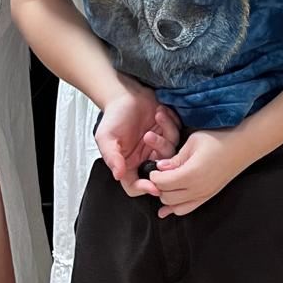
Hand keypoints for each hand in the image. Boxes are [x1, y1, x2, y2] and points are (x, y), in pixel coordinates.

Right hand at [95, 76, 180, 198]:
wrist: (126, 94)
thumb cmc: (114, 116)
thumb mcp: (106, 137)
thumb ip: (112, 157)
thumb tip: (118, 175)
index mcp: (128, 163)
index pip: (136, 184)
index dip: (145, 188)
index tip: (154, 186)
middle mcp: (144, 157)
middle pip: (159, 169)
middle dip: (158, 152)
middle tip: (149, 135)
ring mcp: (158, 146)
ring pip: (170, 151)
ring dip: (163, 134)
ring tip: (154, 117)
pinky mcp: (167, 133)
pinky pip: (176, 134)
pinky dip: (169, 123)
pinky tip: (160, 112)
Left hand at [150, 129, 249, 217]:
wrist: (244, 144)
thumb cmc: (219, 138)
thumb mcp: (193, 142)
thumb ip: (175, 158)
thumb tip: (160, 167)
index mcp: (191, 173)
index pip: (162, 183)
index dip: (153, 175)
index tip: (154, 167)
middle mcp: (197, 188)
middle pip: (166, 196)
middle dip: (159, 186)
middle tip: (159, 174)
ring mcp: (204, 194)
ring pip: (174, 206)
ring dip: (166, 196)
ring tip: (166, 184)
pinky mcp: (209, 196)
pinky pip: (187, 209)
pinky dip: (175, 208)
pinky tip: (166, 208)